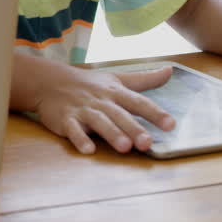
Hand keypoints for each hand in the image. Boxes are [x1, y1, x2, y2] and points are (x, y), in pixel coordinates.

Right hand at [28, 61, 176, 154]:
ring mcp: (83, 110)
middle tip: (147, 143)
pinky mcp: (65, 119)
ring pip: (99, 122)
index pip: (139, 102)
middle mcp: (101, 101)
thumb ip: (144, 79)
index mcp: (116, 92)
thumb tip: (170, 71)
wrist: (50, 81)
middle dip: (133, 129)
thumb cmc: (89, 84)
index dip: (155, 114)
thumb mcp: (117, 79)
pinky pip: (73, 129)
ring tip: (124, 148)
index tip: (171, 125)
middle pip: (120, 115)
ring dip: (111, 133)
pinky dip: (80, 139)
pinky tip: (88, 149)